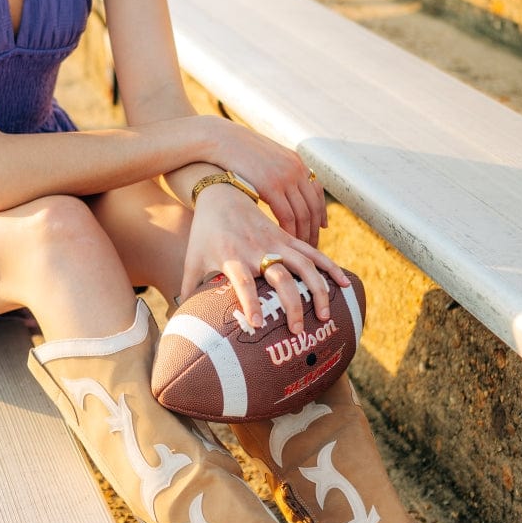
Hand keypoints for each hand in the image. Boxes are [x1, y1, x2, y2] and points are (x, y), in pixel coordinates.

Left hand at [180, 183, 348, 334]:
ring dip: (317, 290)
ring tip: (326, 315)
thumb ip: (187, 288)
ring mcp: (276, 241)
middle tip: (298, 330)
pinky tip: (345, 285)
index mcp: (232, 256)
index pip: (242, 281)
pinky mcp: (288, 237)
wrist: (222, 192)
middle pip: (279, 276)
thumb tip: (176, 320)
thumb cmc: (205, 232)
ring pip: (304, 265)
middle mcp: (257, 249)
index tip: (257, 324)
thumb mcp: (192, 258)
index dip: (250, 301)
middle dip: (291, 304)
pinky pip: (314, 253)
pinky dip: (330, 268)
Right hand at [206, 120, 325, 245]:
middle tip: (312, 248)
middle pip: (314, 207)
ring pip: (303, 214)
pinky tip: (285, 243)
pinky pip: (287, 216)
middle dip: (314, 230)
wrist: (219, 139)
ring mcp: (285, 177)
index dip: (321, 213)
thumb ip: (276, 170)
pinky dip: (289, 232)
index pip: (317, 192)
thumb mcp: (264, 157)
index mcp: (296, 161)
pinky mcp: (271, 186)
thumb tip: (280, 188)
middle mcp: (296, 169)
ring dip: (303, 235)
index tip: (321, 229)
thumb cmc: (236, 151)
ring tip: (299, 251)